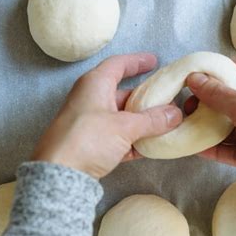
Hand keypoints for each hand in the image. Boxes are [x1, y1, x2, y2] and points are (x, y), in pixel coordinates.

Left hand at [32, 53, 181, 178]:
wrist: (60, 174)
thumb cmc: (88, 139)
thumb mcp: (125, 127)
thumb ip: (152, 120)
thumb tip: (175, 113)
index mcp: (95, 84)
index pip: (118, 65)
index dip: (137, 61)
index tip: (154, 61)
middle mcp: (90, 99)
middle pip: (123, 93)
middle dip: (146, 98)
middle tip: (168, 101)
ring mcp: (89, 123)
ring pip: (122, 117)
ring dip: (142, 122)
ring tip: (166, 125)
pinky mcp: (90, 145)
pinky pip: (117, 137)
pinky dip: (134, 140)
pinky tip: (151, 146)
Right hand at [186, 57, 235, 200]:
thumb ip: (218, 94)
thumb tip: (195, 78)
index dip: (222, 69)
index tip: (198, 75)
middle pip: (235, 98)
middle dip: (211, 102)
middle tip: (189, 105)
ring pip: (232, 125)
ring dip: (210, 126)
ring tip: (187, 125)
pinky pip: (233, 148)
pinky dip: (216, 147)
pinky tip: (197, 147)